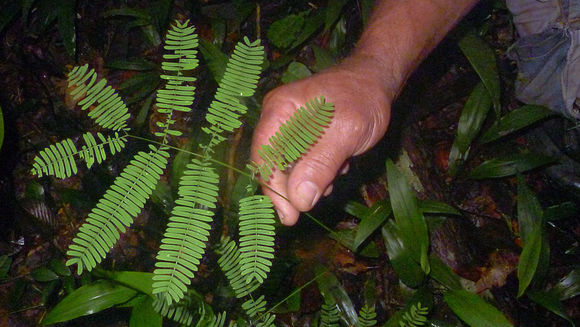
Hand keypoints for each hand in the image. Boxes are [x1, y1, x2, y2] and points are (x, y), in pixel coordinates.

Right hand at [251, 56, 393, 224]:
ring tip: (337, 171)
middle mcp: (277, 119)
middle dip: (297, 185)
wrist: (377, 80)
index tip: (291, 215)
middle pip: (274, 165)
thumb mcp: (346, 132)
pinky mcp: (302, 136)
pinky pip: (302, 163)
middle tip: (325, 191)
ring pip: (289, 168)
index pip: (264, 156)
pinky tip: (339, 164)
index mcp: (278, 110)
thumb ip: (320, 164)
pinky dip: (319, 171)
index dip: (274, 188)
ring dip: (312, 179)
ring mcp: (288, 127)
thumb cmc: (362, 98)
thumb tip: (298, 200)